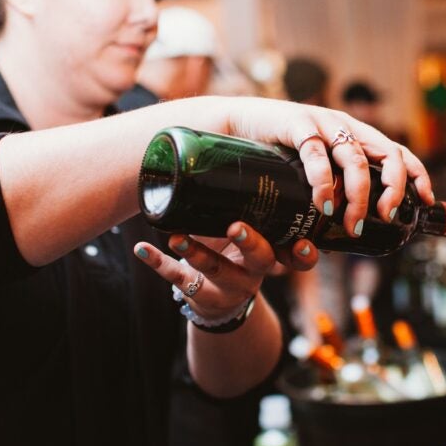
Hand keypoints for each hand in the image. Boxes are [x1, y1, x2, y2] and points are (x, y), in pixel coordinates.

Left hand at [133, 221, 316, 320]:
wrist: (221, 300)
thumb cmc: (239, 253)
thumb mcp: (255, 235)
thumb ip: (256, 206)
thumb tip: (248, 145)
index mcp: (274, 254)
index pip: (296, 257)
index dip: (303, 253)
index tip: (301, 242)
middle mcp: (254, 273)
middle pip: (259, 260)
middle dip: (249, 243)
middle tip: (235, 226)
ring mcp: (227, 286)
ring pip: (215, 271)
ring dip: (196, 253)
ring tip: (176, 238)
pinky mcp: (198, 292)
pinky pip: (177, 277)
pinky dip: (157, 262)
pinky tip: (142, 249)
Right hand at [226, 102, 433, 237]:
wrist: (232, 127)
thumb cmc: (274, 156)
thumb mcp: (312, 170)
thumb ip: (332, 190)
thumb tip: (345, 233)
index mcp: (356, 136)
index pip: (399, 151)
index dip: (417, 174)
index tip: (426, 201)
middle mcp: (345, 127)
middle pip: (388, 154)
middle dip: (394, 189)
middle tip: (386, 217)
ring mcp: (323, 123)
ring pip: (356, 160)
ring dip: (359, 196)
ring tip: (352, 225)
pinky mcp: (296, 124)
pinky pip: (317, 153)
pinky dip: (324, 182)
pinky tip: (323, 205)